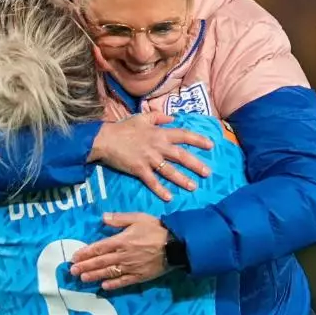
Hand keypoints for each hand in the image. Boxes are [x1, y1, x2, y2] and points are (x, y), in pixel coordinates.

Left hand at [70, 213, 170, 289]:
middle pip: (101, 261)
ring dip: (95, 276)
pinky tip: (104, 287)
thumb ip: (119, 219)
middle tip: (72, 271)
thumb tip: (103, 218)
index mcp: (122, 240)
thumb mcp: (138, 218)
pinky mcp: (140, 276)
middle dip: (85, 266)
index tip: (74, 257)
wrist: (176, 245)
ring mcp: (131, 267)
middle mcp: (123, 255)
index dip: (86, 253)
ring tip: (82, 279)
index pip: (99, 247)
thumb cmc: (156, 229)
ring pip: (109, 272)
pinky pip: (124, 282)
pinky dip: (114, 285)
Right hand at [89, 113, 212, 201]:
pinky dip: (160, 189)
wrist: (105, 139)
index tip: (210, 145)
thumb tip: (172, 118)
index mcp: (159, 133)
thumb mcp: (142, 118)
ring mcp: (149, 159)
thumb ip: (158, 117)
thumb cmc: (123, 128)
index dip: (197, 140)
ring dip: (182, 179)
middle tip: (207, 172)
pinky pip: (152, 181)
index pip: (183, 135)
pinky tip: (169, 197)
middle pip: (180, 155)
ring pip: (169, 170)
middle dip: (195, 164)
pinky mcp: (139, 169)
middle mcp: (157, 146)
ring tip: (193, 187)